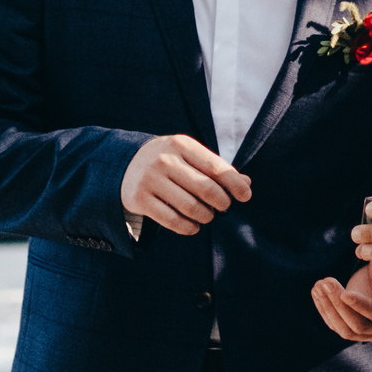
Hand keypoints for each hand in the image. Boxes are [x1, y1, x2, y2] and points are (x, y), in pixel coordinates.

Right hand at [123, 134, 251, 234]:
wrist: (126, 164)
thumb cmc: (170, 162)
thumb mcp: (190, 156)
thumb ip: (216, 169)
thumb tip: (246, 183)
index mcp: (181, 144)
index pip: (216, 167)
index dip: (235, 184)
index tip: (245, 196)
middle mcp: (164, 160)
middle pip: (206, 189)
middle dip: (222, 203)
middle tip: (224, 207)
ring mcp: (150, 179)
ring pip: (191, 207)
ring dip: (206, 216)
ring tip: (207, 216)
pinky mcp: (139, 199)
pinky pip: (172, 221)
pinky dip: (189, 227)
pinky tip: (194, 226)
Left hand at [311, 261, 371, 342]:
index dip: (361, 306)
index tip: (344, 292)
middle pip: (359, 325)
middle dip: (339, 305)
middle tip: (326, 282)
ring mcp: (371, 333)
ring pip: (345, 330)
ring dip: (328, 308)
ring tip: (318, 285)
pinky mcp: (355, 331)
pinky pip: (336, 326)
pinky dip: (324, 310)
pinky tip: (316, 292)